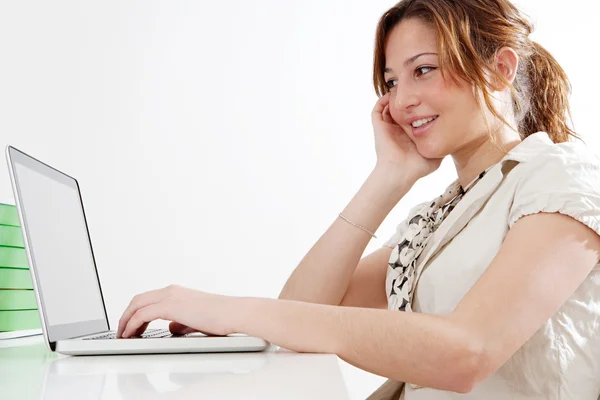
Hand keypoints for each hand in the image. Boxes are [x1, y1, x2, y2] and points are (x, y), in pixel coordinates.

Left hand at [116, 284, 240, 337]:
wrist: (233, 313)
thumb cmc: (221, 317)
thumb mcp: (196, 320)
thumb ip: (182, 323)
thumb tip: (171, 328)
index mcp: (177, 292)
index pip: (148, 299)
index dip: (135, 312)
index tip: (130, 325)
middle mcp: (171, 291)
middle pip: (138, 299)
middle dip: (126, 315)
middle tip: (121, 331)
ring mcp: (170, 296)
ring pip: (137, 305)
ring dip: (125, 320)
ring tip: (122, 335)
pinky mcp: (170, 305)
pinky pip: (142, 314)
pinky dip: (132, 324)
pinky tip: (130, 334)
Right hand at [371, 92, 442, 179]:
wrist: (400, 172)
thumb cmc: (417, 167)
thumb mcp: (436, 156)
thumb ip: (443, 146)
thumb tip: (456, 140)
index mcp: (408, 136)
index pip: (411, 117)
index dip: (417, 107)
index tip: (428, 97)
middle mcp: (397, 131)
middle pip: (399, 110)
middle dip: (405, 100)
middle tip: (415, 89)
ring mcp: (387, 128)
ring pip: (387, 108)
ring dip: (393, 98)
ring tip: (402, 88)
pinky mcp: (379, 127)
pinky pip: (377, 110)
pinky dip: (382, 100)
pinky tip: (392, 94)